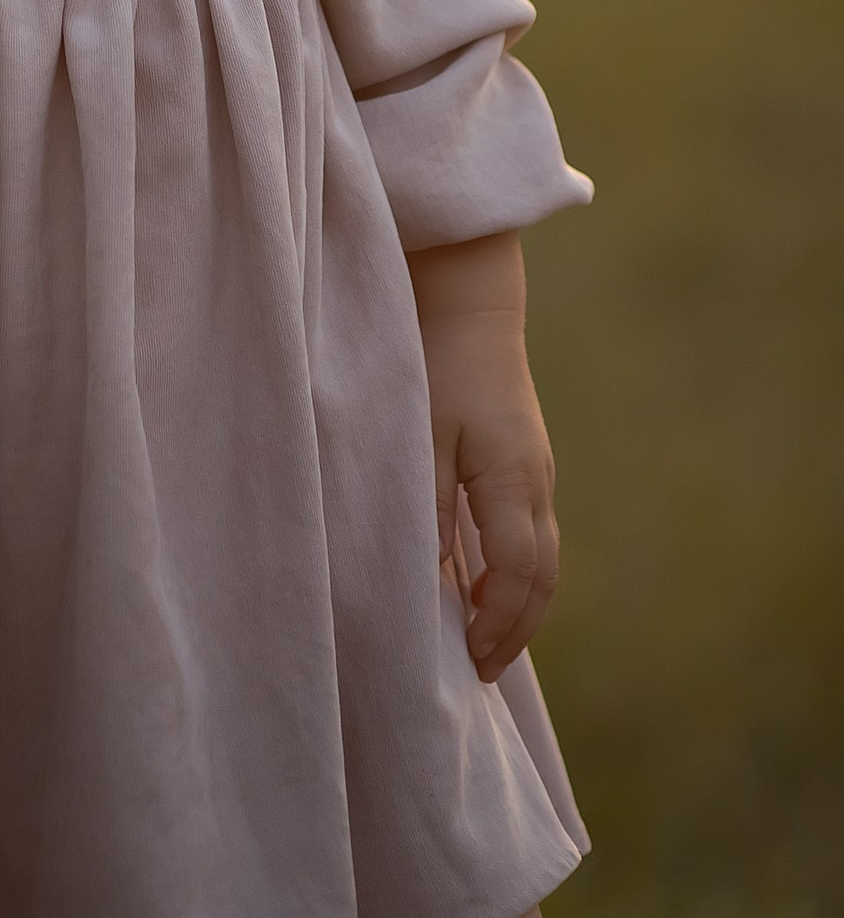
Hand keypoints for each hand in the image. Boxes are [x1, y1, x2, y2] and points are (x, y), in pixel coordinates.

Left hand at [407, 230, 559, 680]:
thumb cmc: (437, 360)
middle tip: (480, 668)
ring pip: (541, 556)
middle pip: (542, 577)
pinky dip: (513, 567)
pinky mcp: (523, 456)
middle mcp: (536, 482)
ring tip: (481, 637)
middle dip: (516, 628)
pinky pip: (529, 530)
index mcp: (513, 481)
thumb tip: (430, 580)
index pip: (518, 576)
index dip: (498, 625)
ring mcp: (535, 469)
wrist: (469, 297)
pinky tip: (479, 578)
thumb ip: (425, 507)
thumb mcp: (421, 434)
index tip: (469, 660)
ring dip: (517, 600)